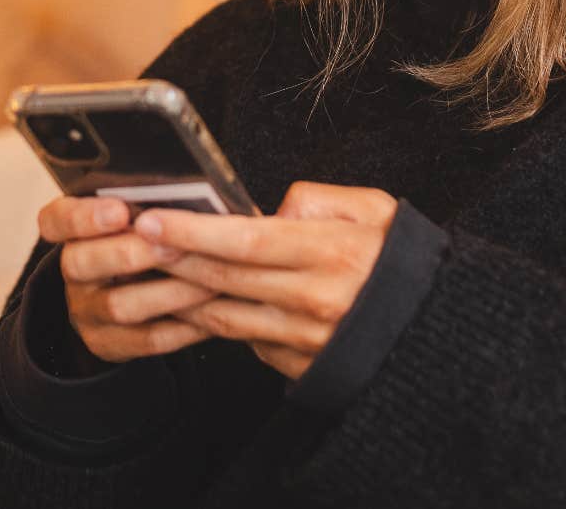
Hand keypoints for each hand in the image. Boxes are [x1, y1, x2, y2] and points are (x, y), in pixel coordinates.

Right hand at [38, 194, 219, 363]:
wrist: (129, 289)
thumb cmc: (145, 235)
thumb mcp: (138, 215)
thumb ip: (151, 205)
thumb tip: (191, 191)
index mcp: (74, 230)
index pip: (56, 220)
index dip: (83, 217)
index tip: (120, 210)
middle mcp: (75, 271)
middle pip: (81, 263)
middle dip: (131, 253)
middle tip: (176, 244)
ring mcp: (87, 310)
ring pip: (118, 305)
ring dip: (168, 292)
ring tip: (210, 280)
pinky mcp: (109, 343)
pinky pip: (146, 339)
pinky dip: (183, 326)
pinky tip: (214, 310)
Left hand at [132, 181, 397, 379]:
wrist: (433, 326)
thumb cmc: (399, 256)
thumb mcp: (374, 208)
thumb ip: (320, 200)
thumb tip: (274, 208)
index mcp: (332, 252)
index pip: (248, 240)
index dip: (195, 231)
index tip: (154, 218)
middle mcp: (314, 299)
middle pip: (226, 278)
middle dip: (173, 258)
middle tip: (132, 239)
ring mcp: (304, 339)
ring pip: (225, 315)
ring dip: (183, 294)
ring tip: (150, 269)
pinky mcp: (298, 366)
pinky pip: (247, 341)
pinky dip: (219, 320)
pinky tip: (199, 300)